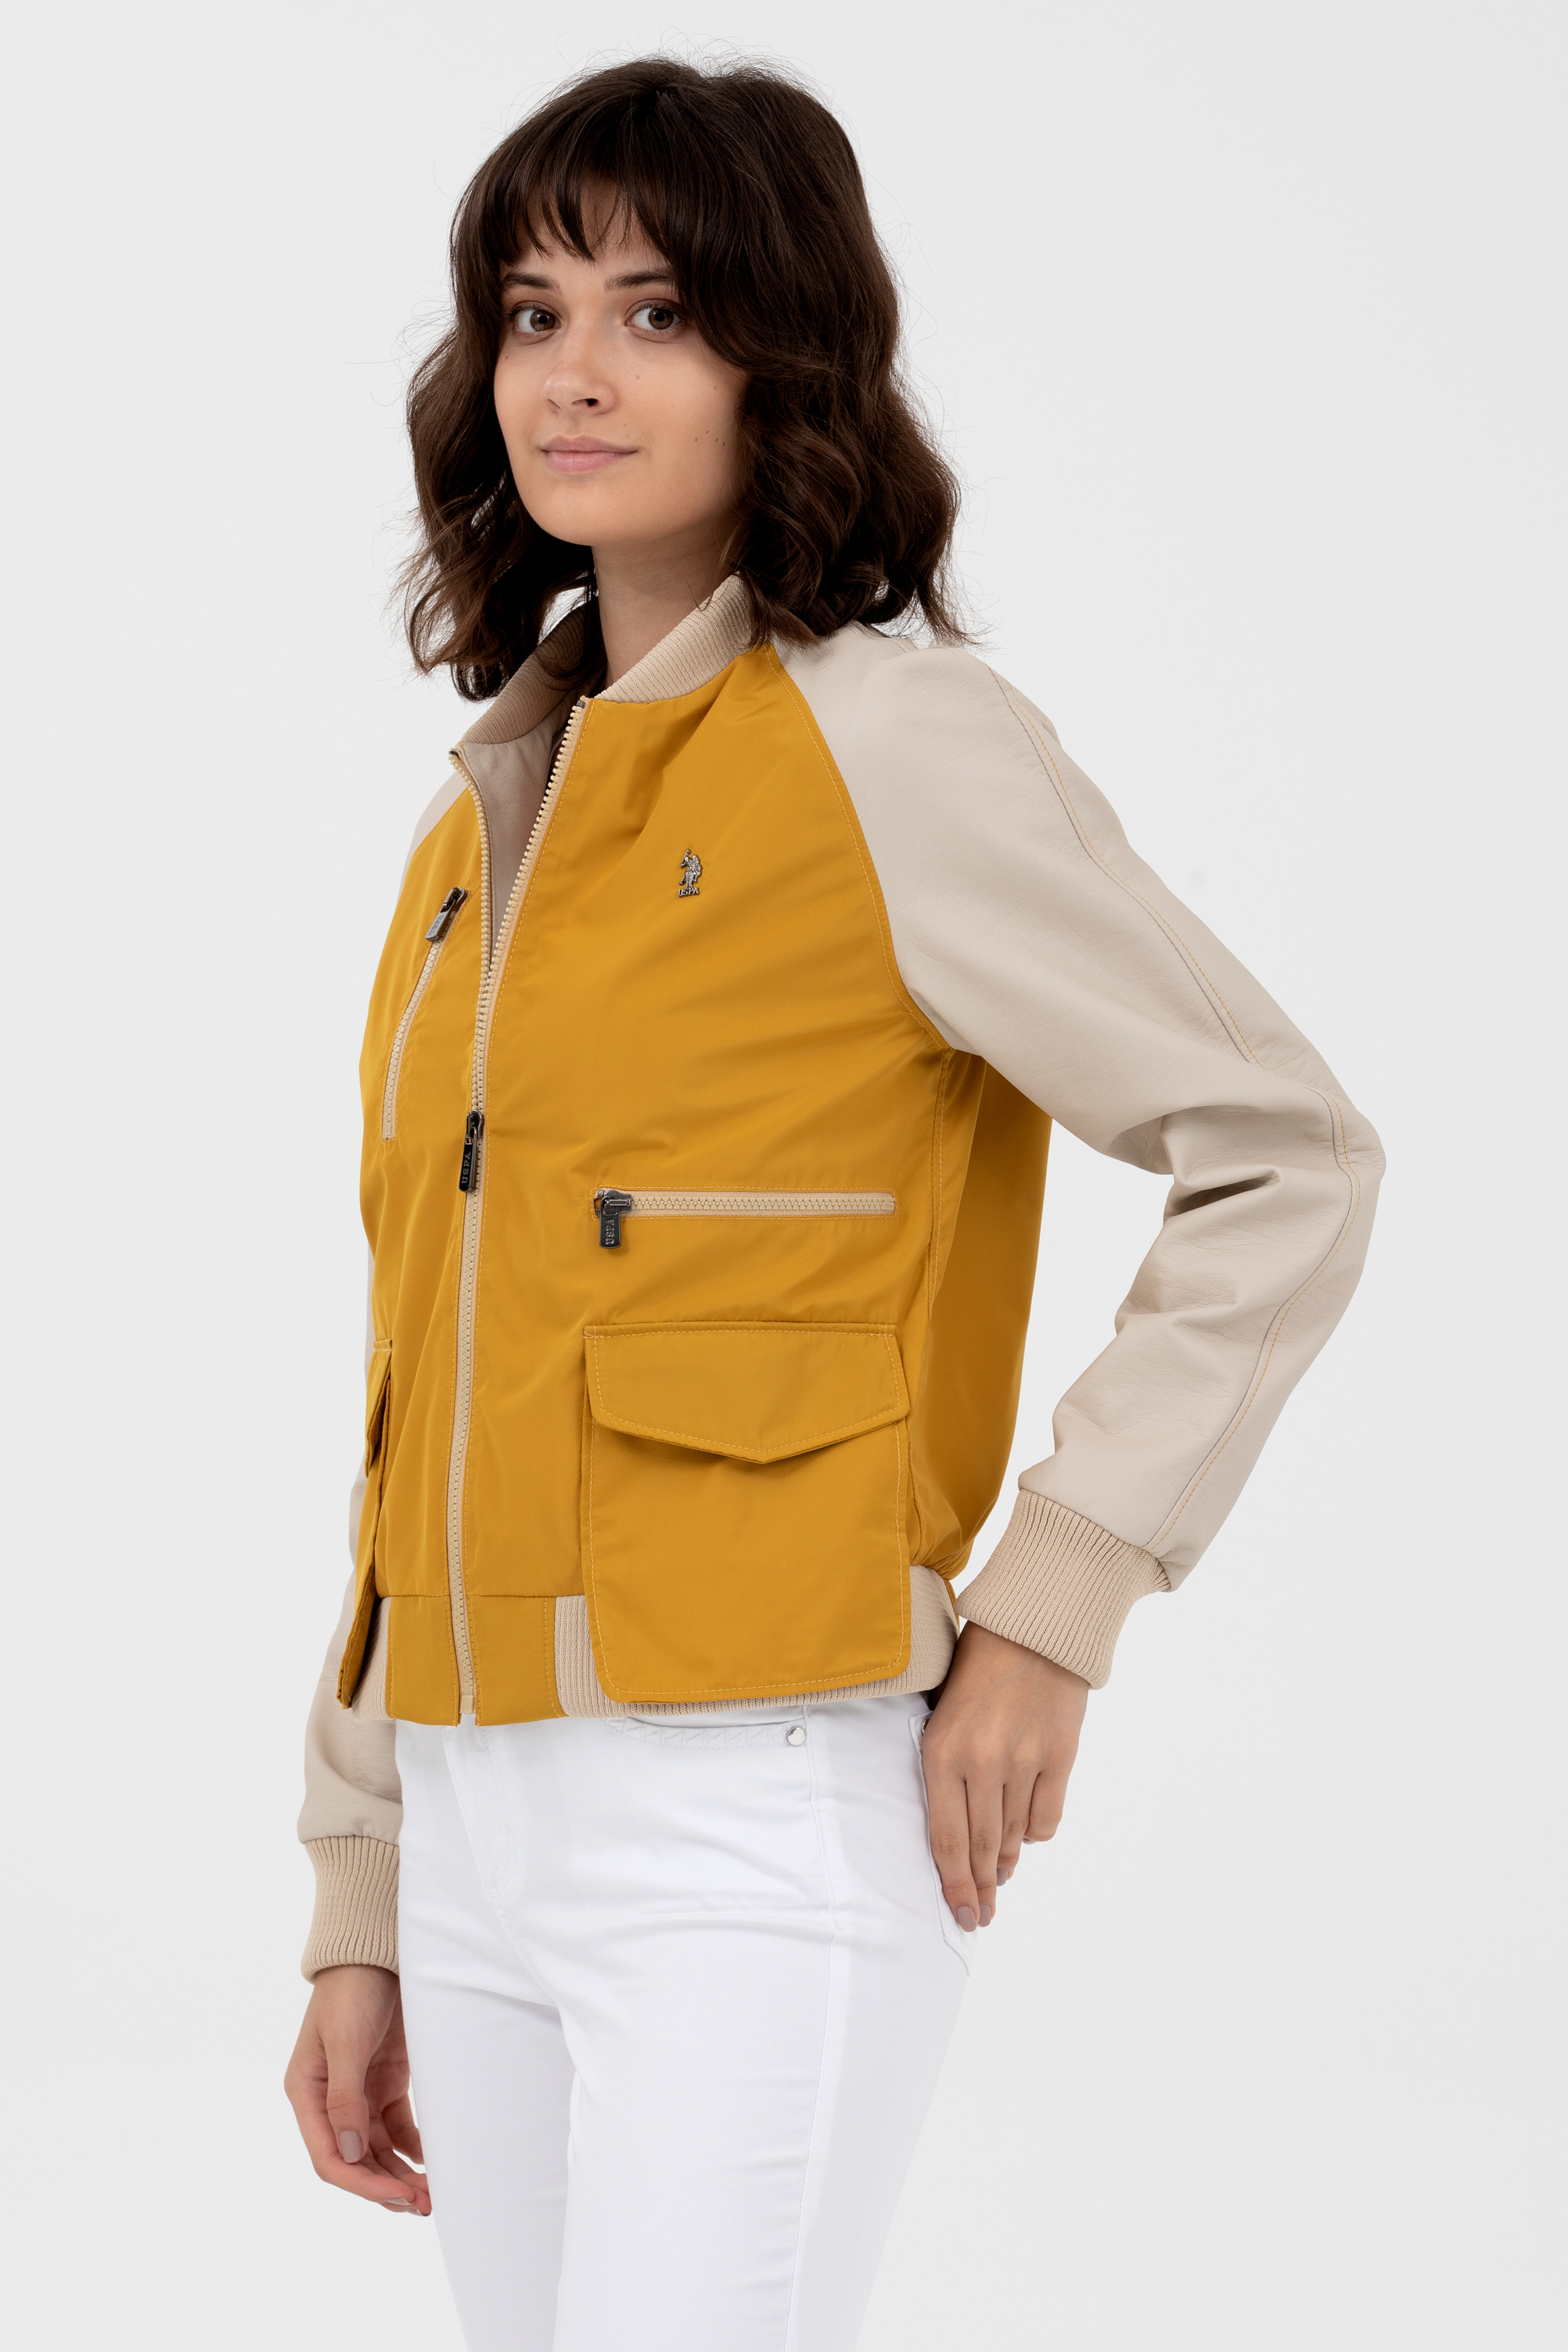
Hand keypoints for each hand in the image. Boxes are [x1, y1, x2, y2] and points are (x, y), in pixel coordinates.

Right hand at [284, 1964, 431, 2214]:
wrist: (376, 1950)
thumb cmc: (351, 1988)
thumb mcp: (345, 2040)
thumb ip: (345, 2097)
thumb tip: (351, 2154)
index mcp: (307, 2094)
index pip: (331, 2158)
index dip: (363, 2185)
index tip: (399, 2197)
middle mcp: (331, 2101)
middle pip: (358, 2161)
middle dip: (388, 2186)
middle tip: (425, 2204)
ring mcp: (360, 2093)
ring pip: (380, 2150)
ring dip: (403, 2173)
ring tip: (434, 2193)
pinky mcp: (387, 2081)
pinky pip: (399, 2127)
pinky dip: (414, 2147)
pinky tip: (433, 2159)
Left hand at [922, 1622, 1088, 1932]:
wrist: (1034, 1625)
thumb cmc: (978, 1664)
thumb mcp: (942, 1711)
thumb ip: (945, 1766)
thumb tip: (955, 1825)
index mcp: (942, 1751)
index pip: (946, 1839)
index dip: (953, 1885)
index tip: (959, 1913)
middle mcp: (981, 1763)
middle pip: (981, 1847)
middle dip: (980, 1888)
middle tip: (980, 1914)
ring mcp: (1024, 1761)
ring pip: (1015, 1837)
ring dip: (1006, 1863)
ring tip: (1000, 1876)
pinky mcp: (1059, 1757)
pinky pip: (1046, 1818)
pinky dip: (1036, 1833)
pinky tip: (1027, 1835)